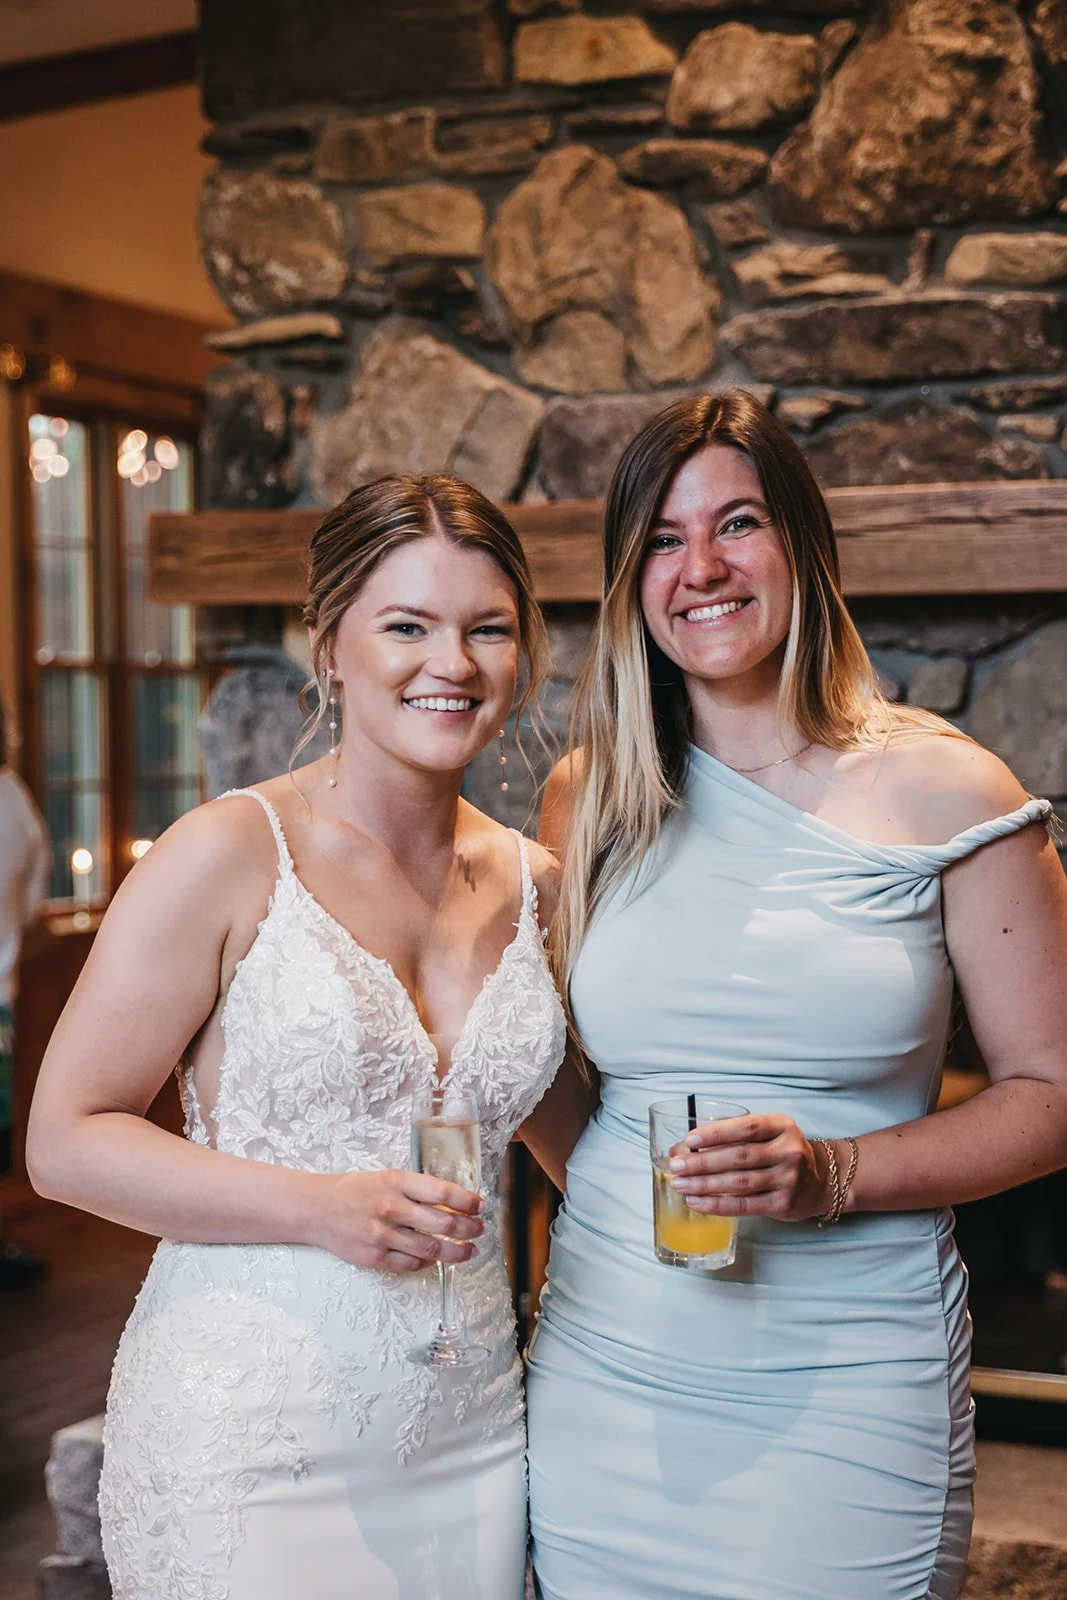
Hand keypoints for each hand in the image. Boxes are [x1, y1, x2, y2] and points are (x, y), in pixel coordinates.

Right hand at [314, 1169, 484, 1272]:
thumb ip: (416, 1188)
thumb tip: (453, 1201)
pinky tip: (436, 1258)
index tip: (480, 1205)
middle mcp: (391, 1208)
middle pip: (443, 1224)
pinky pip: (411, 1264)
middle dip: (469, 1229)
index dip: (467, 1201)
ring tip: (469, 1250)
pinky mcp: (375, 1257)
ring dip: (457, 1252)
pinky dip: (428, 1262)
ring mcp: (383, 1235)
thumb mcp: (387, 1177)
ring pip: (432, 1249)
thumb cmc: (355, 1190)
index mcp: (396, 1182)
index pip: (443, 1192)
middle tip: (480, 1229)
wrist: (317, 1208)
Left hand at [667, 1113, 831, 1222]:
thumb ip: (734, 1135)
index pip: (746, 1127)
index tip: (690, 1140)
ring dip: (704, 1184)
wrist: (822, 1179)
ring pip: (738, 1183)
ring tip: (680, 1184)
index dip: (716, 1133)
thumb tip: (685, 1147)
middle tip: (675, 1165)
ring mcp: (788, 1180)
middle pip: (738, 1157)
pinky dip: (716, 1205)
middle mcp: (789, 1152)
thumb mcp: (769, 1133)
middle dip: (702, 1162)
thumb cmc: (783, 1152)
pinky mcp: (783, 1205)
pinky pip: (743, 1205)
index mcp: (783, 1126)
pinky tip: (697, 1201)